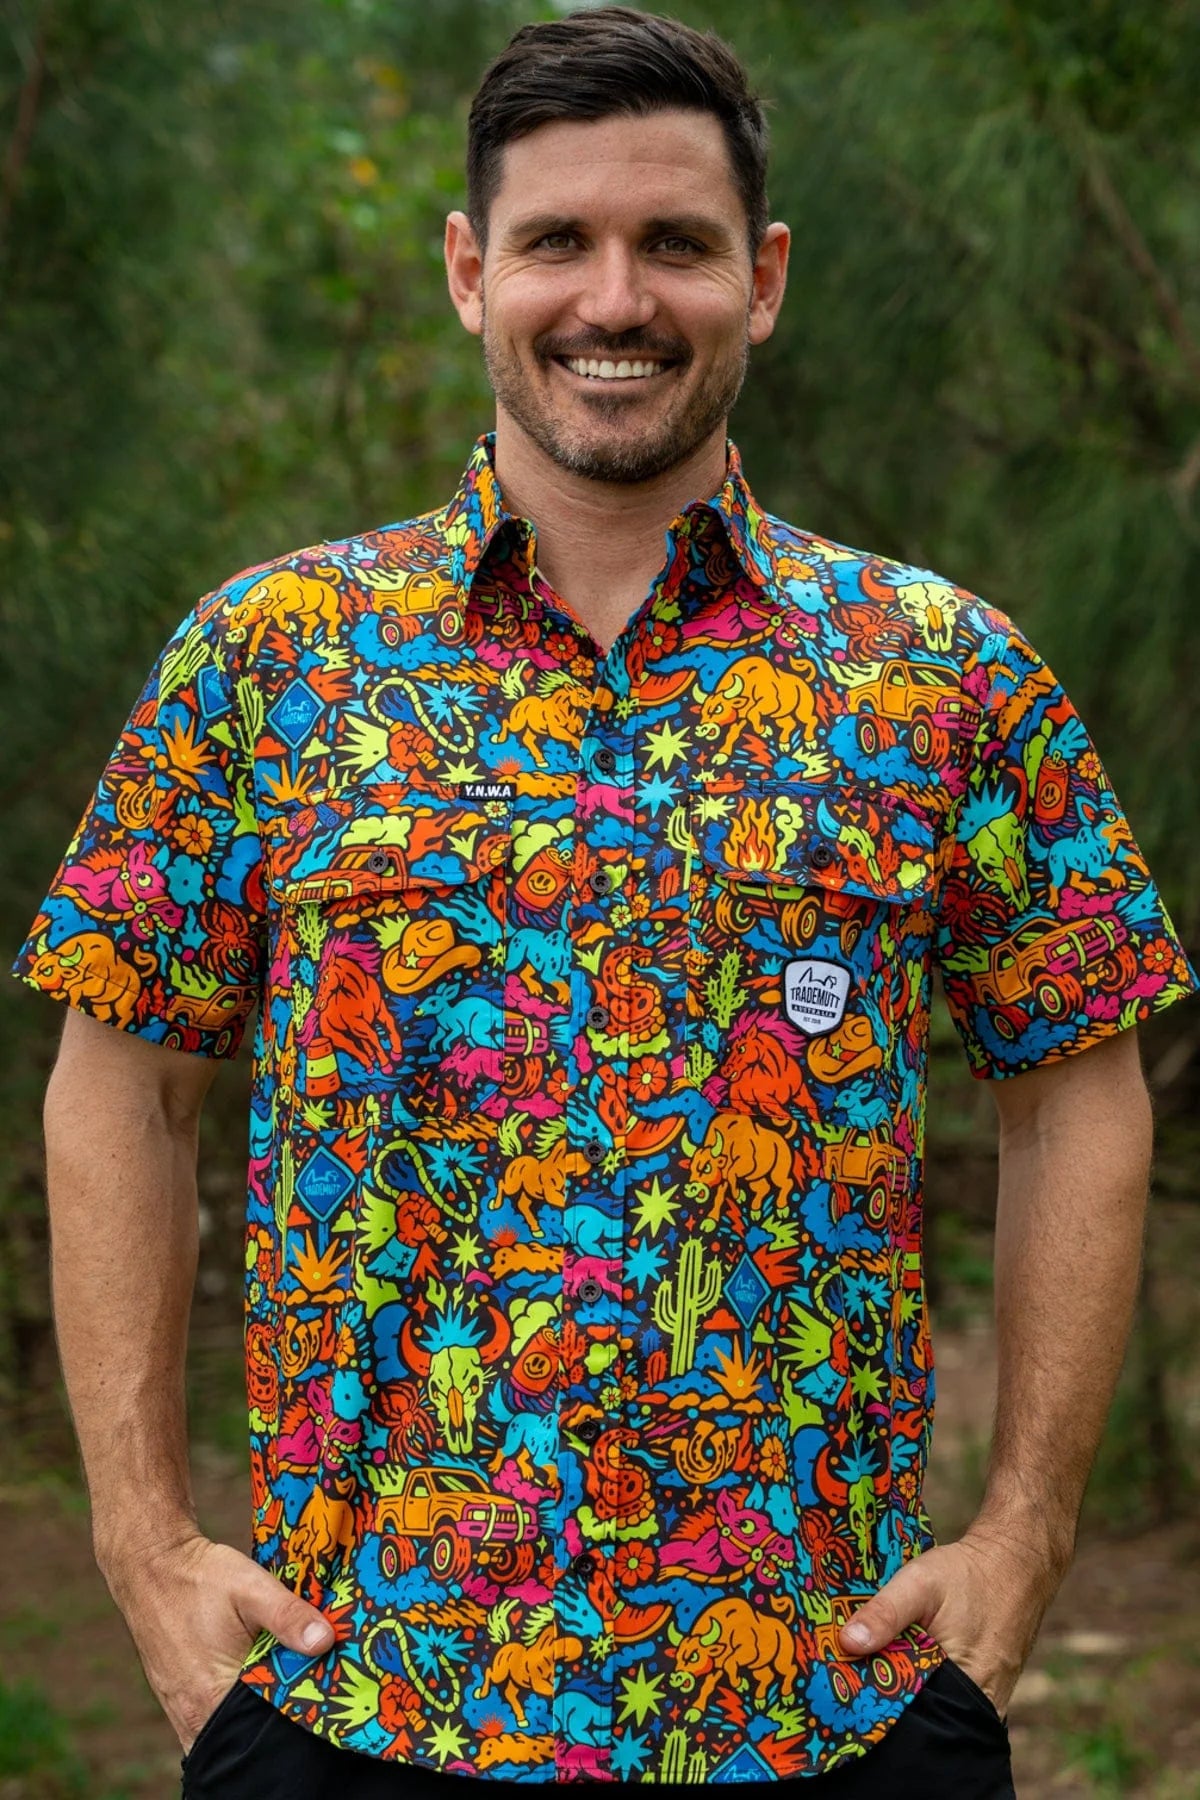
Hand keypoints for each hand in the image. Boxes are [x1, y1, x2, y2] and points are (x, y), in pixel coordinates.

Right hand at [102, 1531, 334, 1751]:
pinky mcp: (178, 1700)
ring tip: (279, 1674)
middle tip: (304, 1678)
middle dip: (278, 1712)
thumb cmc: (200, 1578)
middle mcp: (193, 1716)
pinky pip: (214, 1717)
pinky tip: (252, 1675)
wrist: (152, 1566)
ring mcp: (182, 1711)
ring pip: (231, 1726)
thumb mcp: (251, 1588)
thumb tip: (326, 1642)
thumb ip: (288, 1616)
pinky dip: (236, 1703)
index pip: (266, 1728)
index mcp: (213, 1698)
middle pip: (248, 1731)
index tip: (323, 1688)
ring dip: (256, 1707)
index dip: (297, 1709)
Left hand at [837, 1525, 1060, 1715]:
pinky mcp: (983, 1691)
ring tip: (874, 1665)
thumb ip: (885, 1613)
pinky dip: (923, 1682)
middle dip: (888, 1698)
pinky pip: (945, 1696)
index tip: (843, 1687)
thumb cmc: (969, 1575)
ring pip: (932, 1706)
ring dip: (905, 1689)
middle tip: (852, 1674)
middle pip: (921, 1715)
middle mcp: (979, 1705)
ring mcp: (984, 1702)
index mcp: (966, 1688)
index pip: (910, 1716)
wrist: (1013, 1564)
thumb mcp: (920, 1583)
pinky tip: (903, 1661)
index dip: (875, 1703)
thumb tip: (847, 1644)